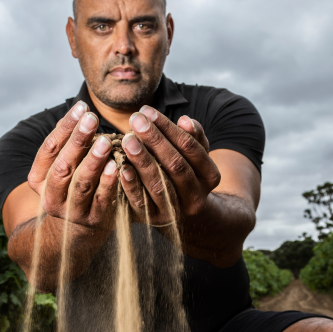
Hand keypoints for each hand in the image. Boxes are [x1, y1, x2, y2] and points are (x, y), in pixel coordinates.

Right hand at [26, 101, 119, 229]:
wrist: (78, 229)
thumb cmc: (73, 184)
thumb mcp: (63, 166)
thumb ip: (68, 143)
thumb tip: (81, 111)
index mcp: (38, 179)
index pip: (49, 149)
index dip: (65, 127)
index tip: (82, 108)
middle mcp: (51, 196)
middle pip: (63, 166)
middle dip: (77, 141)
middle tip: (92, 119)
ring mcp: (71, 211)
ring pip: (81, 184)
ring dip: (93, 161)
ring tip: (106, 141)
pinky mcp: (93, 220)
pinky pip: (101, 200)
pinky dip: (108, 182)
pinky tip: (116, 166)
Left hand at [119, 106, 220, 224]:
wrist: (189, 218)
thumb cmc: (188, 175)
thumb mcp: (197, 157)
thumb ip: (193, 137)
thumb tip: (185, 120)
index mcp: (210, 176)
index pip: (190, 147)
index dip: (169, 128)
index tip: (147, 111)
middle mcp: (196, 196)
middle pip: (176, 165)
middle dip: (155, 141)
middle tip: (135, 120)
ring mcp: (176, 211)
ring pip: (160, 185)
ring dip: (143, 161)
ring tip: (127, 140)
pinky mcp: (155, 220)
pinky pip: (142, 204)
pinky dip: (132, 186)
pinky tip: (122, 168)